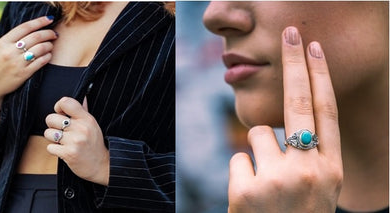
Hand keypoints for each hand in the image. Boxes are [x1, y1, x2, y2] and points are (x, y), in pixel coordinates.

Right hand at [0, 16, 56, 118]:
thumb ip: (13, 39)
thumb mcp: (0, 48)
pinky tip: (48, 55)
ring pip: (40, 49)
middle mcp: (10, 52)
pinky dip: (47, 57)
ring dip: (49, 45)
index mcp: (3, 42)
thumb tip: (34, 28)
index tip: (49, 19)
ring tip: (51, 45)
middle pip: (35, 37)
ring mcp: (17, 63)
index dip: (39, 22)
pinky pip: (40, 62)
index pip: (25, 27)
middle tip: (54, 34)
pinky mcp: (23, 74)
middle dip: (48, 33)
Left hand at [45, 97, 109, 185]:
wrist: (102, 165)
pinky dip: (55, 150)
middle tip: (62, 131)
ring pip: (48, 133)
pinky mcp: (68, 153)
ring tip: (63, 142)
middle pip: (51, 118)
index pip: (66, 102)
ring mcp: (74, 141)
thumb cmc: (95, 145)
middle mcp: (81, 128)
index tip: (61, 113)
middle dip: (53, 125)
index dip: (58, 107)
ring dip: (53, 139)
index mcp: (86, 119)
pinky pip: (50, 147)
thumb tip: (83, 96)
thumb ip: (84, 110)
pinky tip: (64, 151)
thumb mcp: (93, 125)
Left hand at [227, 27, 342, 211]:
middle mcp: (310, 172)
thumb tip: (278, 123)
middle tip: (291, 31)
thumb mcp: (316, 190)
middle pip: (298, 102)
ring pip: (257, 134)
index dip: (320, 77)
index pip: (327, 113)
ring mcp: (279, 180)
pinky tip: (249, 196)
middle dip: (294, 61)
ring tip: (265, 185)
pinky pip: (237, 157)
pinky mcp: (247, 189)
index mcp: (331, 171)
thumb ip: (307, 157)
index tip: (314, 48)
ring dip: (257, 153)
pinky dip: (240, 172)